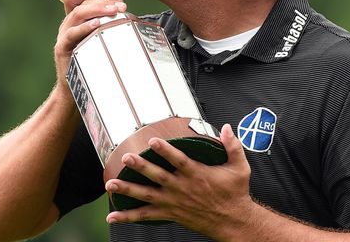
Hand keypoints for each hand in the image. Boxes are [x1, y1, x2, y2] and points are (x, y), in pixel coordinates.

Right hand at [53, 0, 126, 89]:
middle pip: (81, 3)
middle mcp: (67, 25)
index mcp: (74, 20)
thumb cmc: (89, 63)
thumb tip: (123, 9)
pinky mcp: (61, 48)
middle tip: (120, 6)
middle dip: (102, 2)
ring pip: (77, 14)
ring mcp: (63, 36)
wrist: (74, 88)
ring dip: (97, 10)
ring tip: (113, 11)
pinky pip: (71, 34)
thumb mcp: (98, 40)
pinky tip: (98, 24)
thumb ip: (106, 24)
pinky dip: (85, 27)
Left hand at [104, 124, 255, 237]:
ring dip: (128, 190)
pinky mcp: (170, 213)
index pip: (179, 161)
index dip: (166, 151)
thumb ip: (233, 146)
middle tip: (126, 158)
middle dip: (141, 168)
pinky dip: (128, 217)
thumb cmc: (235, 194)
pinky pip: (146, 216)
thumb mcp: (240, 168)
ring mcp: (174, 202)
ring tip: (110, 185)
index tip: (153, 140)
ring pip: (147, 196)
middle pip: (158, 177)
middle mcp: (182, 189)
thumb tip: (226, 127)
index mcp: (197, 175)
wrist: (234, 222)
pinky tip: (112, 216)